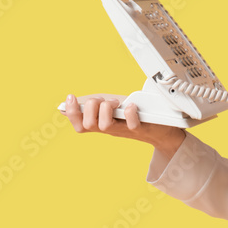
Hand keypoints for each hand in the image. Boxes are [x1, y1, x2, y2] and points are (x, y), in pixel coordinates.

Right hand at [60, 94, 185, 156]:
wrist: (161, 129)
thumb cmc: (134, 116)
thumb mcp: (112, 110)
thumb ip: (94, 107)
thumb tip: (67, 106)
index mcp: (102, 124)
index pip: (79, 125)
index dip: (71, 113)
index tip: (71, 97)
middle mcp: (111, 129)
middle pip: (87, 125)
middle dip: (91, 106)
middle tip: (103, 100)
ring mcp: (125, 130)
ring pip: (104, 126)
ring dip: (106, 108)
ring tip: (116, 102)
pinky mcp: (141, 129)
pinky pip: (131, 125)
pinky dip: (129, 114)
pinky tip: (131, 106)